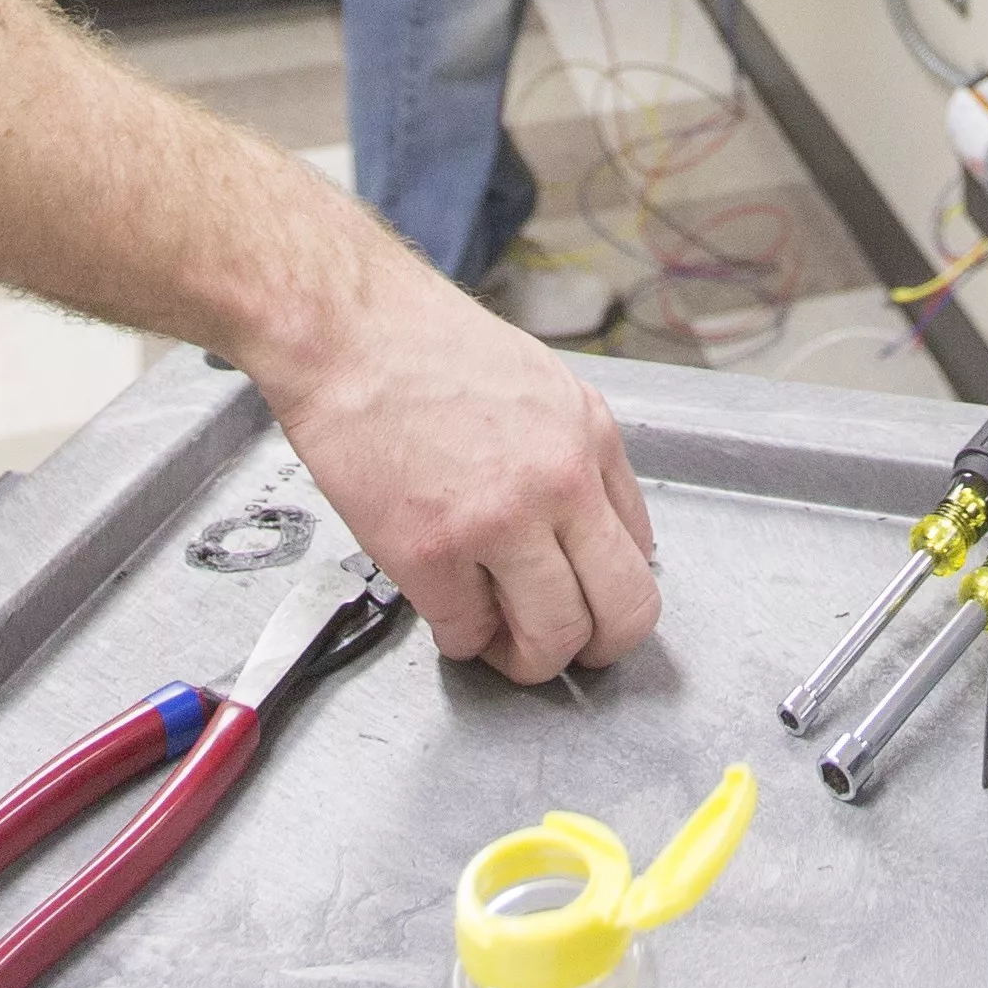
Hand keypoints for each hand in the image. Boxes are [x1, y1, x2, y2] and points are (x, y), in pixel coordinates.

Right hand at [250, 260, 657, 682]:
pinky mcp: (431, 552)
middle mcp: (560, 482)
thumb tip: (577, 530)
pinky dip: (460, 640)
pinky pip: (466, 635)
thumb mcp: (538, 384)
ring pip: (553, 640)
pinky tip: (447, 610)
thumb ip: (570, 455)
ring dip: (528, 660)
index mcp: (590, 436)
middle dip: (595, 646)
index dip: (608, 589)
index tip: (584, 599)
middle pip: (624, 612)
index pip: (640, 552)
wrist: (346, 327)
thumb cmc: (422, 344)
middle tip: (562, 648)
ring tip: (501, 642)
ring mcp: (498, 521)